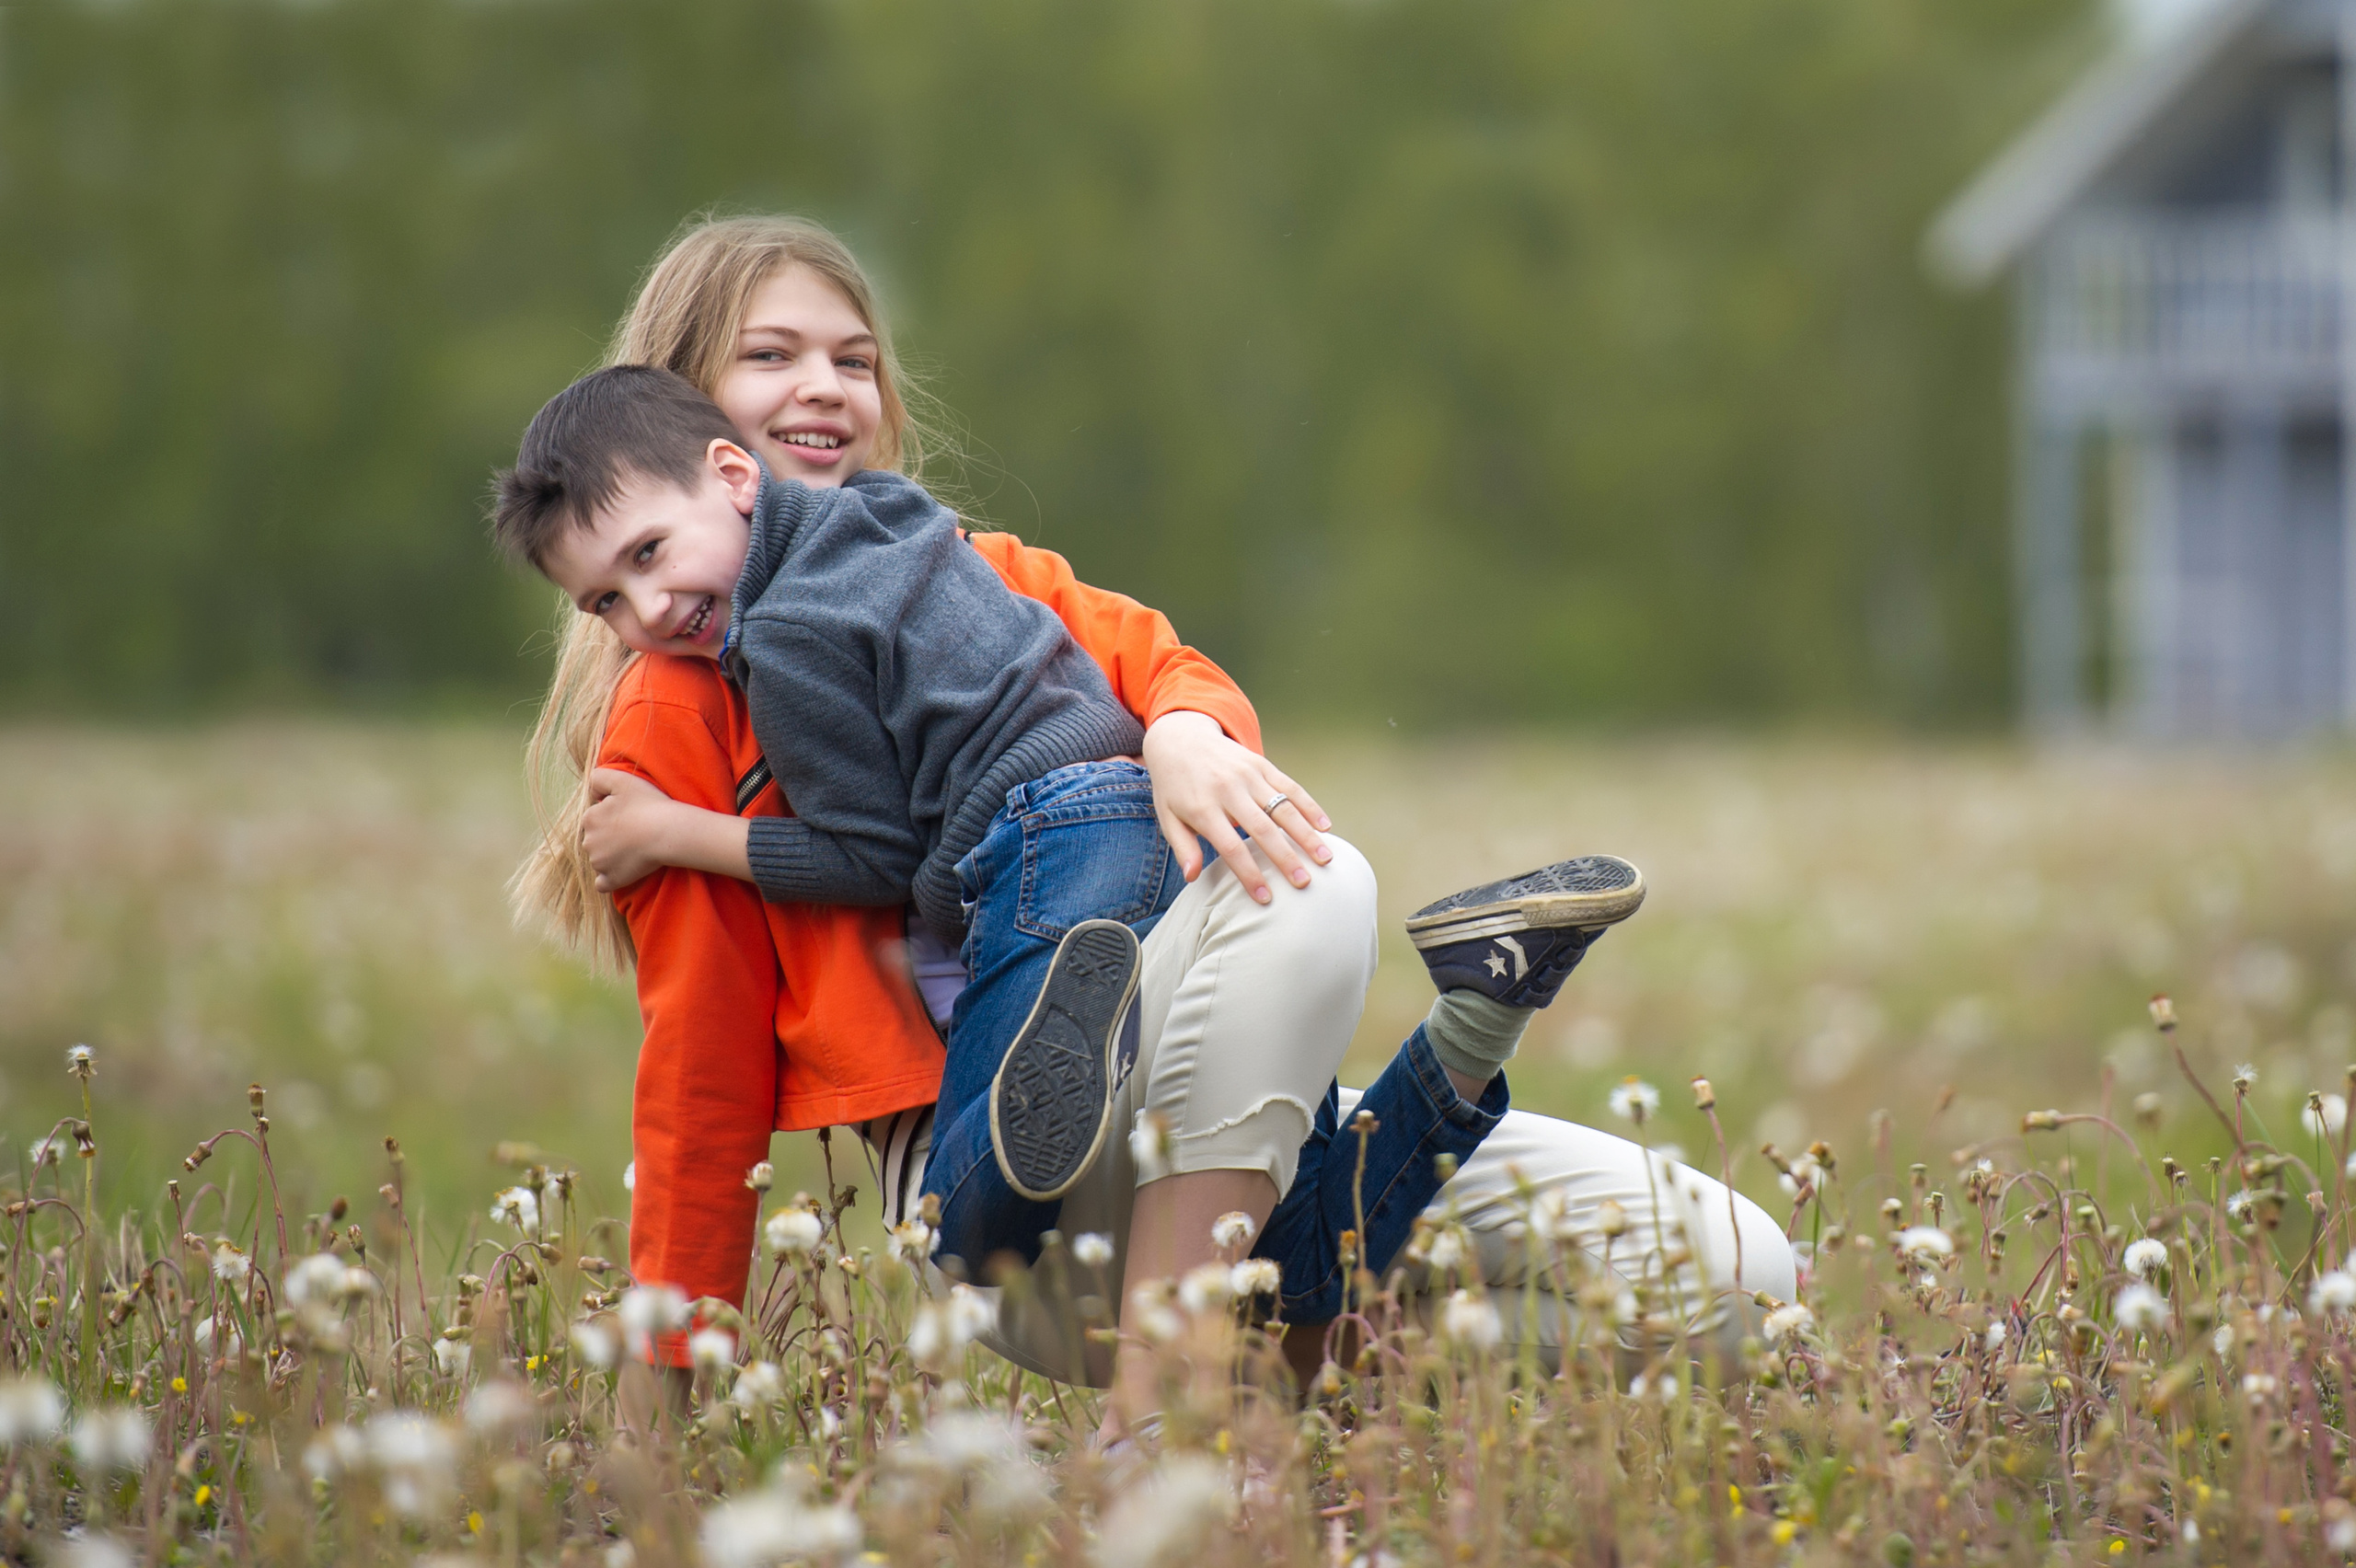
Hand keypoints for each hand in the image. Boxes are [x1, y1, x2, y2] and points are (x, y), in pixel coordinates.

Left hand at [583, 768, 687, 892]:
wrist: (667, 831)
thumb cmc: (648, 804)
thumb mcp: (622, 779)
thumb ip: (598, 778)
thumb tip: (592, 794)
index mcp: (589, 818)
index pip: (594, 819)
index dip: (611, 817)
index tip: (629, 817)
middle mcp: (588, 842)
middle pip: (594, 840)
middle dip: (608, 838)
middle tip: (633, 833)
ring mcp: (599, 863)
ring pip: (599, 860)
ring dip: (611, 857)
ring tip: (635, 849)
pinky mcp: (612, 879)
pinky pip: (602, 884)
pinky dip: (610, 878)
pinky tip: (623, 870)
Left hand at [1140, 710, 1332, 903]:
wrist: (1180, 738)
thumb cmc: (1174, 786)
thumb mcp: (1168, 816)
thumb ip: (1183, 847)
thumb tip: (1192, 877)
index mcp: (1203, 808)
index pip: (1231, 847)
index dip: (1249, 873)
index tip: (1265, 897)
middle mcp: (1228, 790)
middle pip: (1262, 829)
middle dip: (1285, 858)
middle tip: (1304, 883)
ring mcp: (1248, 775)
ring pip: (1283, 808)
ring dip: (1306, 834)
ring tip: (1325, 858)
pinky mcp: (1261, 764)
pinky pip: (1290, 786)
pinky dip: (1309, 806)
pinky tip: (1325, 826)